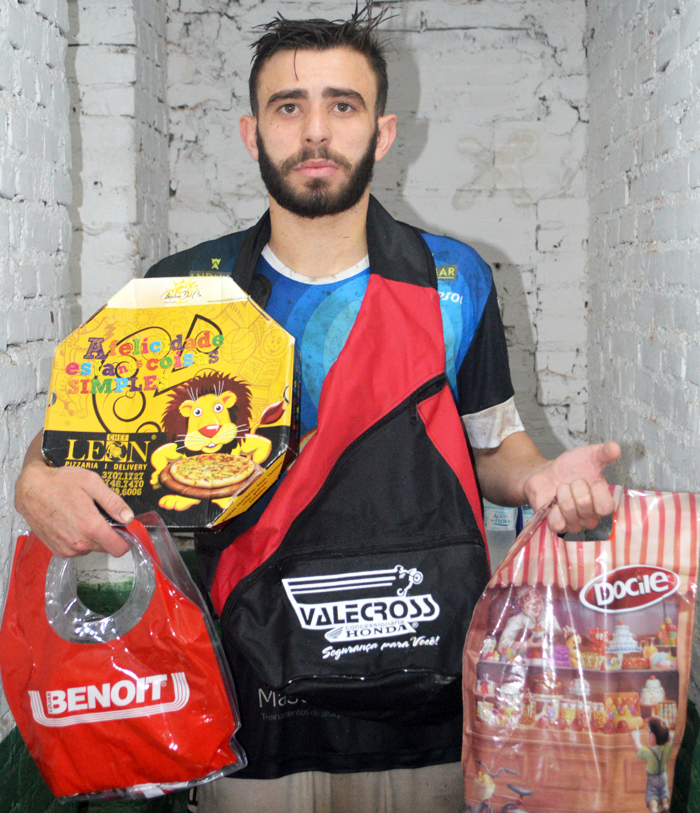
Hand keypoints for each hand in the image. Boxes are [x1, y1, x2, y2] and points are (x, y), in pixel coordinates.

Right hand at [14, 432, 132, 557]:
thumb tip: (128, 518)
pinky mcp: (57, 550)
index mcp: (90, 527)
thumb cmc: (60, 483)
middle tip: (100, 515)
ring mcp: (66, 549)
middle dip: (108, 534)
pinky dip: (79, 539)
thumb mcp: (92, 483)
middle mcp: (79, 544)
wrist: (30, 490)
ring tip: (82, 516)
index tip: (124, 528)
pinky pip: (77, 550)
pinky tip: (72, 523)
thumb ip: (113, 502)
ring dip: (93, 537)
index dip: (126, 539)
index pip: (119, 548)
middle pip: (106, 547)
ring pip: (92, 549)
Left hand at [523, 441, 620, 533]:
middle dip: (575, 486)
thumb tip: (616, 447)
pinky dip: (554, 511)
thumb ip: (604, 452)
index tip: (591, 480)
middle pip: (585, 505)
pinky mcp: (557, 525)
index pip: (606, 507)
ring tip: (562, 489)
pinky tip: (553, 503)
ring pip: (570, 512)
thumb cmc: (572, 467)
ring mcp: (574, 523)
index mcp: (602, 502)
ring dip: (562, 494)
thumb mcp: (590, 455)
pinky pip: (558, 525)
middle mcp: (591, 517)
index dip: (597, 491)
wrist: (548, 473)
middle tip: (572, 482)